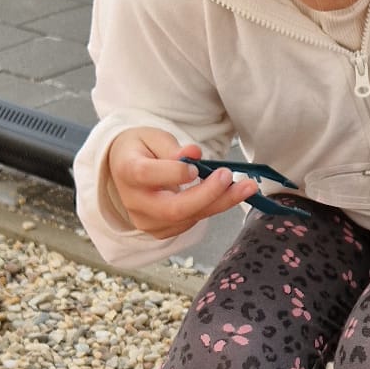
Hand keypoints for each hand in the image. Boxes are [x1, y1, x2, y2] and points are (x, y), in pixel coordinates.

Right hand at [109, 129, 252, 238]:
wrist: (124, 171)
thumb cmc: (141, 149)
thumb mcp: (153, 137)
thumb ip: (173, 147)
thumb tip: (194, 154)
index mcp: (127, 171)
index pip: (147, 175)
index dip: (174, 173)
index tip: (197, 166)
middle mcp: (135, 202)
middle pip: (174, 208)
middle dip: (208, 195)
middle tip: (232, 178)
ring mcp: (147, 221)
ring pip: (188, 218)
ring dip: (220, 203)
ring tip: (246, 187)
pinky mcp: (161, 231)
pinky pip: (191, 222)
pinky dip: (212, 208)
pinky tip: (227, 195)